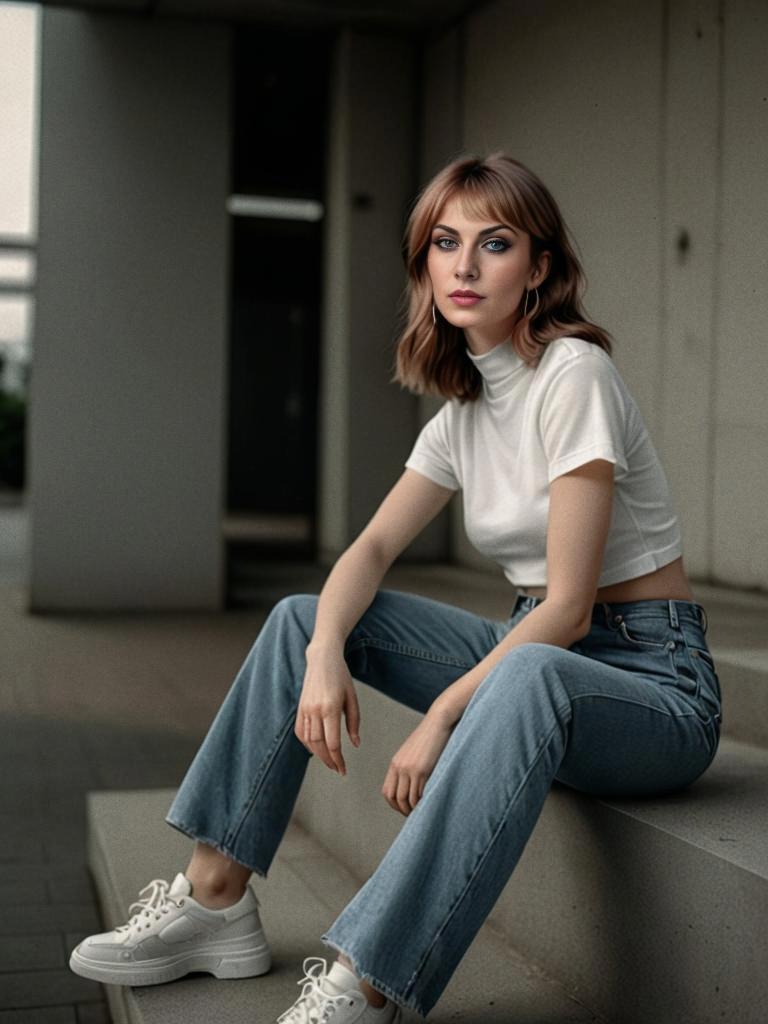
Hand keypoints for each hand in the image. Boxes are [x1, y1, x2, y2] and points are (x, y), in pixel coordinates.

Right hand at [296, 645, 360, 775]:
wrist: (322, 659)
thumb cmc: (341, 677)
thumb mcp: (352, 698)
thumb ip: (353, 722)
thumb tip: (355, 744)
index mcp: (331, 707)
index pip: (332, 742)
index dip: (338, 759)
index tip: (343, 769)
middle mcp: (315, 710)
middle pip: (319, 744)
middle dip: (328, 760)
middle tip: (337, 769)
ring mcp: (305, 709)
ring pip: (308, 741)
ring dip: (318, 755)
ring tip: (329, 761)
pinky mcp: (300, 708)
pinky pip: (300, 732)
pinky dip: (307, 744)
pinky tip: (316, 748)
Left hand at [382, 713, 453, 815]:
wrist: (438, 721)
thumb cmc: (431, 737)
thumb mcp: (414, 752)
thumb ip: (410, 767)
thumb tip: (413, 785)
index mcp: (395, 763)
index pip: (387, 791)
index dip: (394, 804)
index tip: (404, 809)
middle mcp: (399, 767)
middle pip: (394, 798)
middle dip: (402, 810)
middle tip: (413, 816)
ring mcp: (409, 769)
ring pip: (406, 799)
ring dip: (412, 809)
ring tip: (421, 812)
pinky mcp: (421, 769)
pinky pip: (418, 793)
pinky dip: (422, 802)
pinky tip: (428, 803)